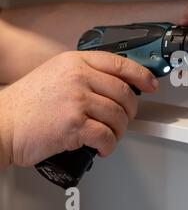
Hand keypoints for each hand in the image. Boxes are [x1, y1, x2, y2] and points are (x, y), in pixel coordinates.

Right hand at [0, 51, 158, 167]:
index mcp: (76, 62)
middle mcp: (78, 77)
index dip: (142, 75)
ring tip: (109, 136)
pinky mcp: (74, 124)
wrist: (1, 124)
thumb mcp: (57, 74)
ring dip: (119, 131)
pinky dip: (109, 145)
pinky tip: (101, 147)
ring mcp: (77, 99)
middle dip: (130, 111)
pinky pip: (107, 135)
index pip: (120, 64)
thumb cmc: (27, 104)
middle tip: (124, 120)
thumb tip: (117, 87)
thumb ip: (85, 75)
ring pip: (119, 116)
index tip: (151, 84)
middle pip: (125, 93)